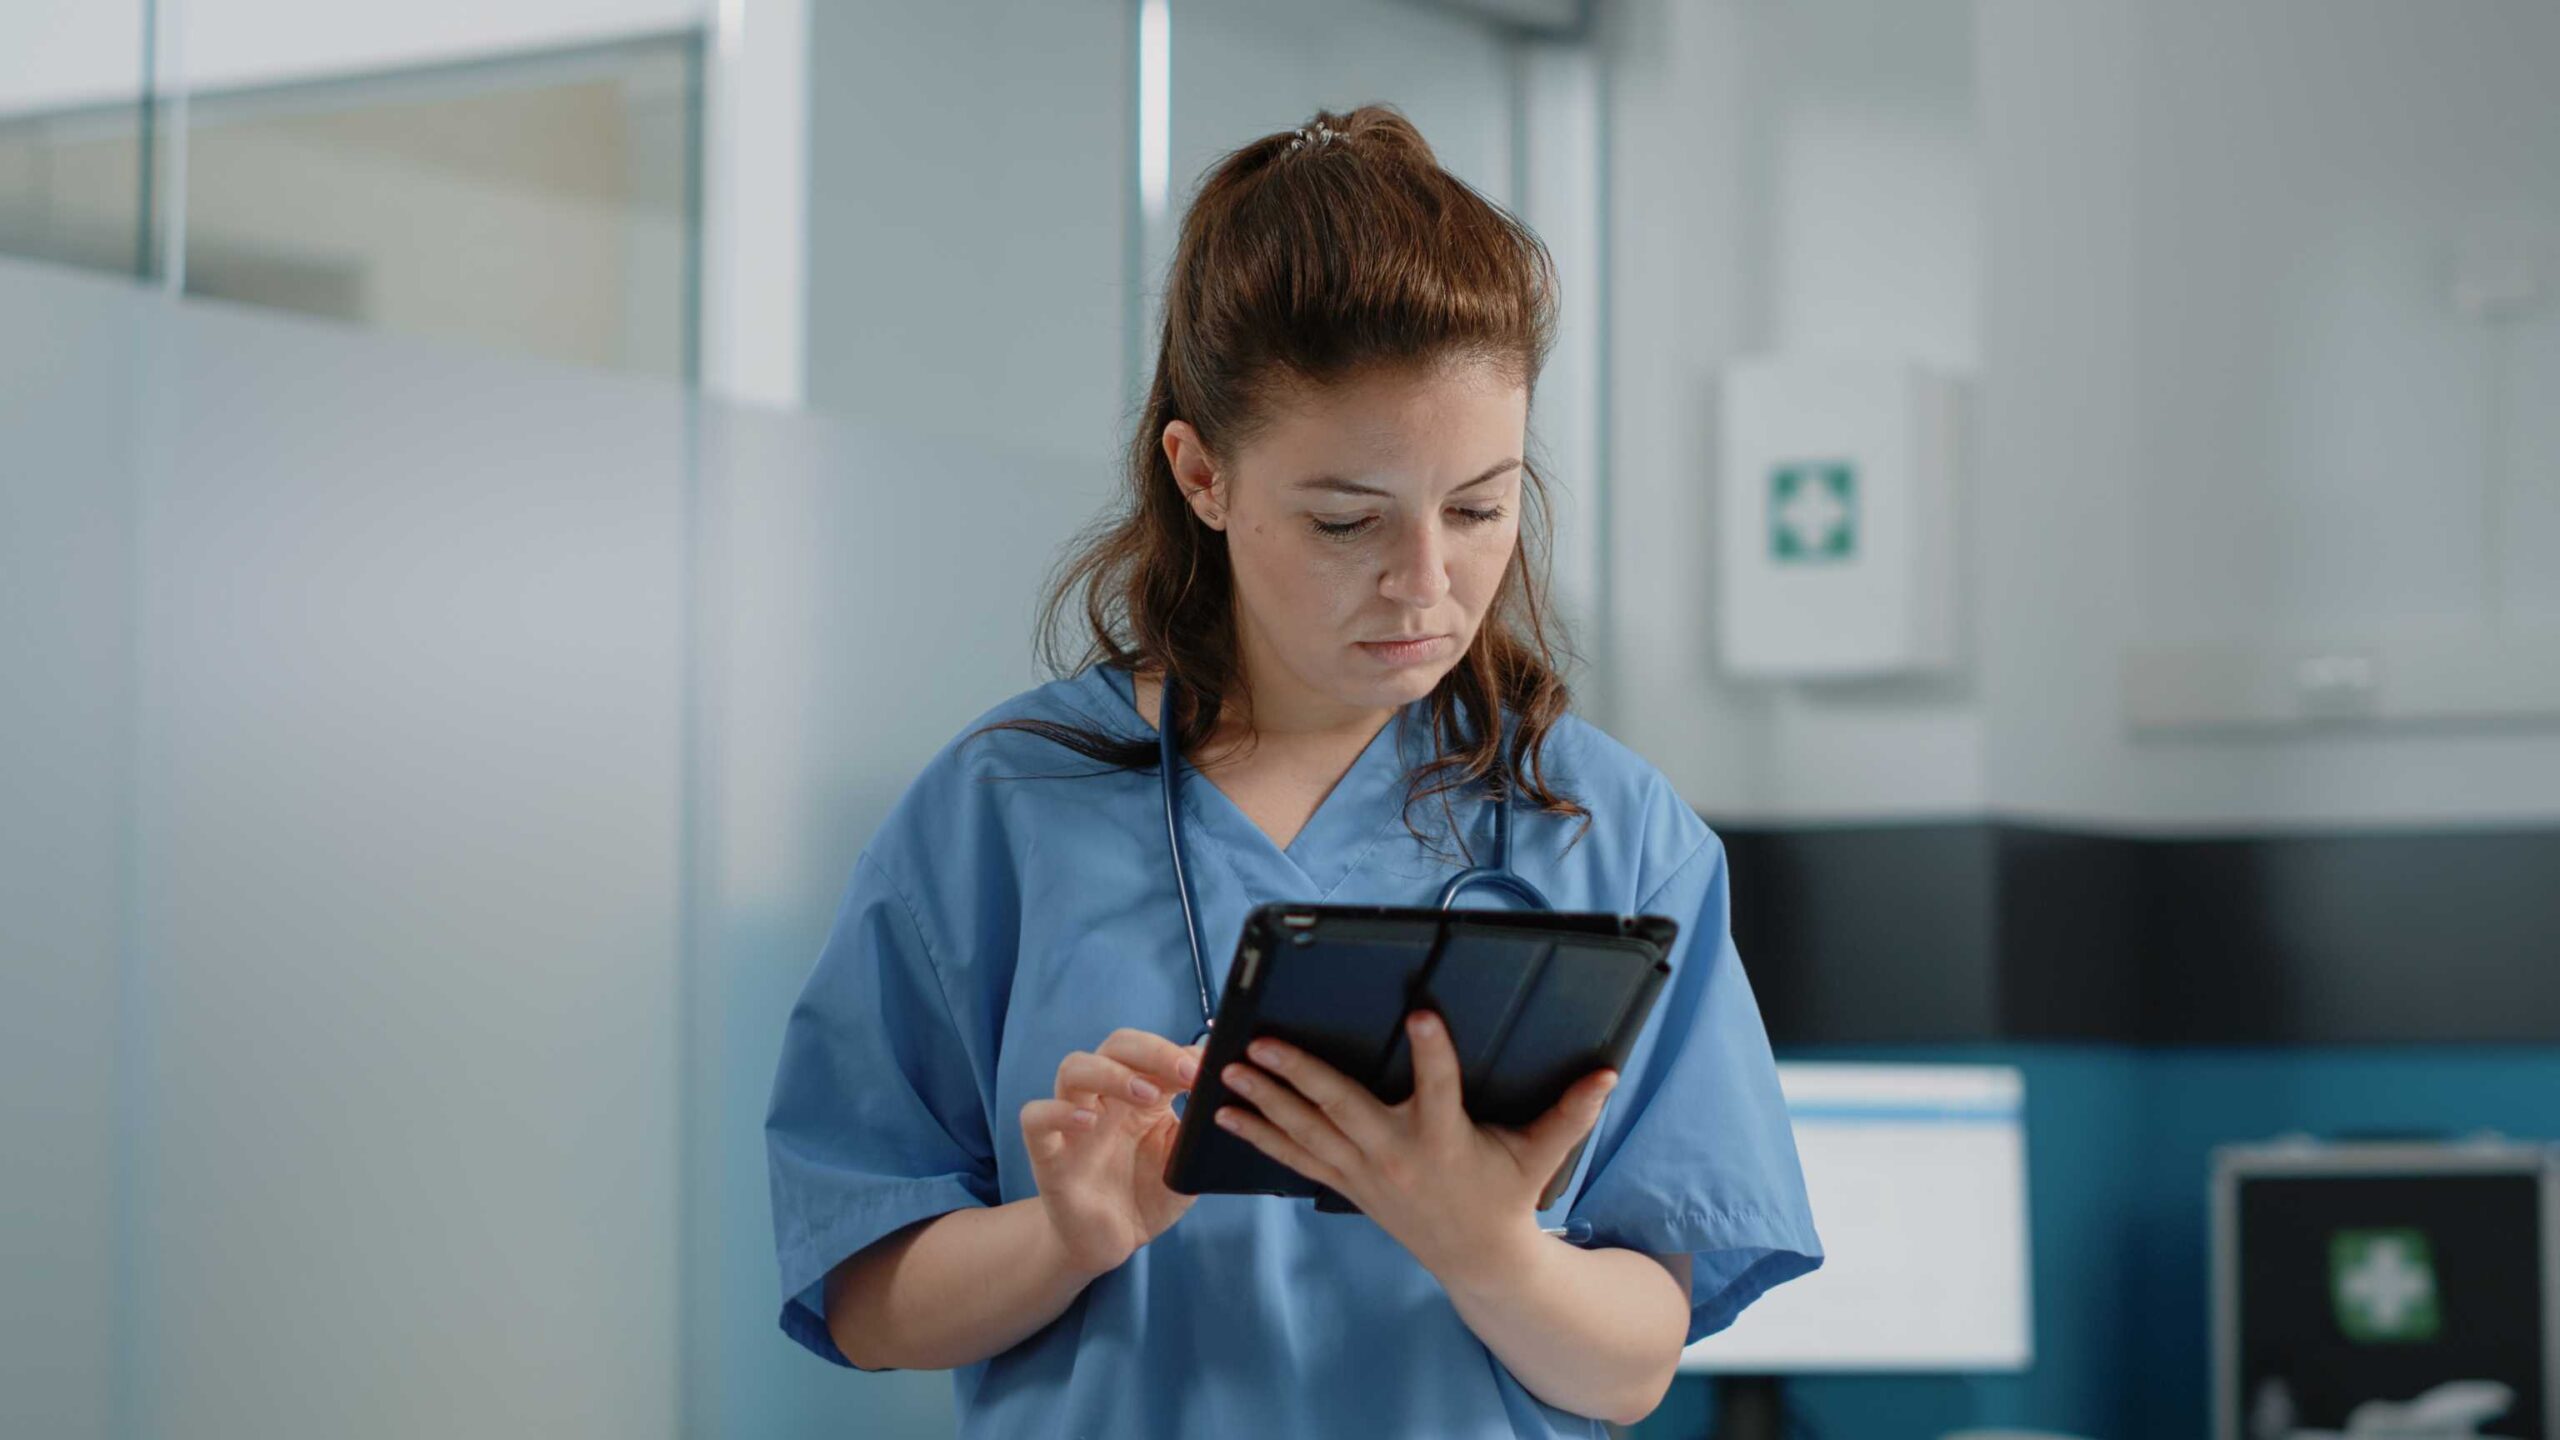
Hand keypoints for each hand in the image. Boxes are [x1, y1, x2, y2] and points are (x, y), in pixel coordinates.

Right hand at [1020, 1028, 1205, 1278]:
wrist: (1112, 1243)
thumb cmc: (1148, 1195)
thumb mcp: (1184, 1160)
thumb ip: (1199, 1126)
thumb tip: (1225, 1087)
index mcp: (1140, 1094)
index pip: (1153, 1051)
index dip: (1180, 1052)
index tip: (1210, 1068)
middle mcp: (1105, 1099)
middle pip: (1115, 1046)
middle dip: (1152, 1051)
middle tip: (1186, 1073)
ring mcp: (1073, 1123)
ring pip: (1073, 1068)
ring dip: (1112, 1073)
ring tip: (1147, 1096)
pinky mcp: (1048, 1154)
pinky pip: (1035, 1118)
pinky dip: (1057, 1112)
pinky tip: (1086, 1121)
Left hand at [1212, 1010, 1616, 1293]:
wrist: (1477, 1260)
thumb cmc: (1506, 1196)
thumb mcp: (1540, 1156)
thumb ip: (1570, 1113)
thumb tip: (1607, 1072)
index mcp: (1446, 1138)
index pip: (1441, 1086)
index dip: (1435, 1050)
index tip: (1423, 1012)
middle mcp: (1398, 1155)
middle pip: (1343, 1108)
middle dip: (1300, 1075)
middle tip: (1262, 1044)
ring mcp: (1366, 1173)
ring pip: (1307, 1132)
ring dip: (1265, 1102)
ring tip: (1228, 1071)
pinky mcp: (1347, 1184)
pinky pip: (1296, 1159)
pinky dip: (1261, 1137)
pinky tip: (1226, 1116)